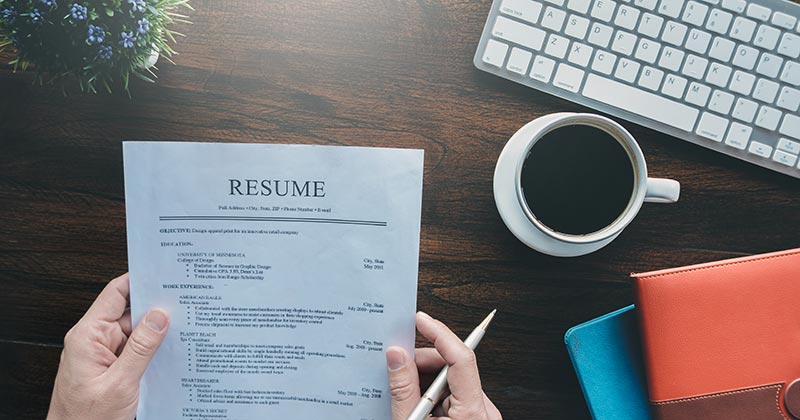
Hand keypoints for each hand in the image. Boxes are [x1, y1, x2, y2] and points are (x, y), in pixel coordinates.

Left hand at [47, 273, 169, 419]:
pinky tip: (166, 354)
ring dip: (154, 335)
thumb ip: (141, 348)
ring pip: (134, 333)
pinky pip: (133, 350)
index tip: (162, 276)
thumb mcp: (120, 383)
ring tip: (179, 335)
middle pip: (129, 313)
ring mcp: (101, 354)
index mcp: (87, 336)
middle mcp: (93, 341)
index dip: (138, 281)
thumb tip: (159, 316)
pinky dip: (150, 351)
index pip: (115, 294)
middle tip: (182, 309)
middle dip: (155, 311)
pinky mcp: (109, 367)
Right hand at [386, 312, 501, 419]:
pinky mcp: (476, 418)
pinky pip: (456, 395)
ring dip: (427, 383)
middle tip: (400, 369)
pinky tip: (419, 406)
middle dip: (423, 365)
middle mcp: (483, 411)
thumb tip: (397, 355)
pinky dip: (434, 396)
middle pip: (453, 368)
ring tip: (408, 398)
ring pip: (452, 381)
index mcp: (471, 413)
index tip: (422, 320)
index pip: (460, 358)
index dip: (439, 334)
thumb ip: (403, 389)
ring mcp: (482, 415)